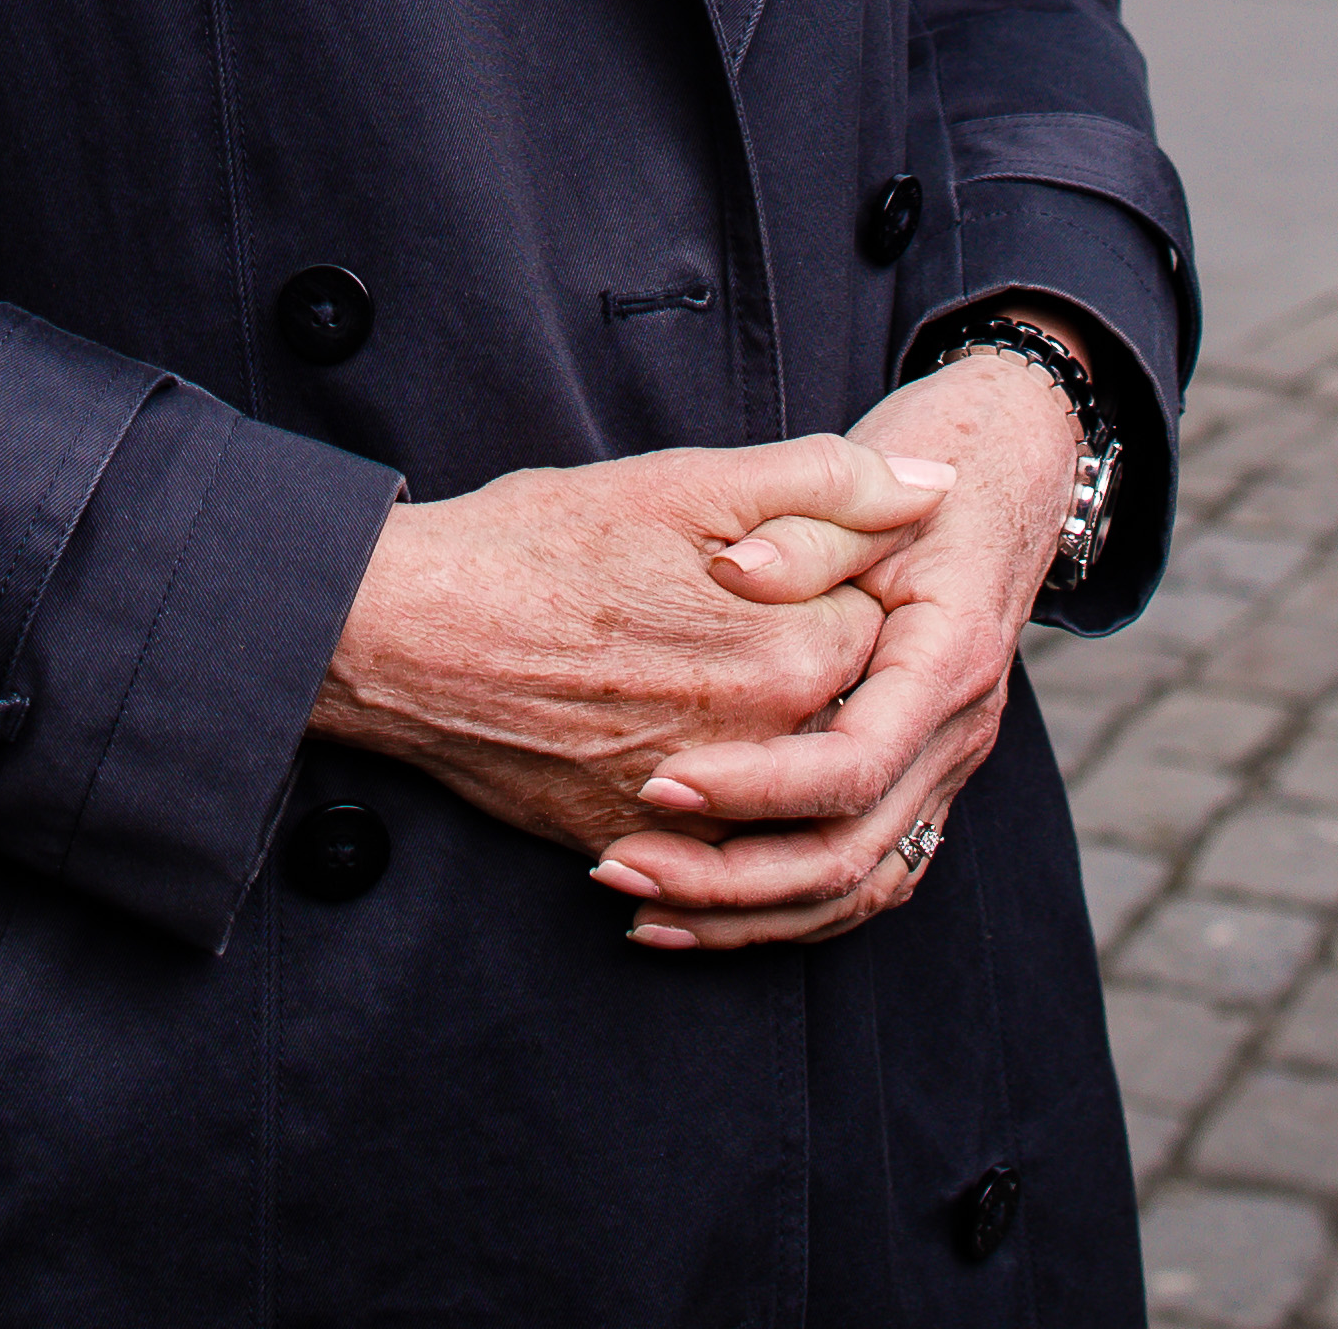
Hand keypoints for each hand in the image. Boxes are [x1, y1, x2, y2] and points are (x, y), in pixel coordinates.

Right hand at [312, 433, 948, 860]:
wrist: (401, 636)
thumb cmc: (536, 545)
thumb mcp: (687, 485)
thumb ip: (828, 485)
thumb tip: (936, 493)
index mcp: (793, 654)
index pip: (877, 630)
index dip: (834, 587)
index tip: (779, 567)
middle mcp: (763, 751)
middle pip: (836, 712)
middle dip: (802, 665)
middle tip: (722, 614)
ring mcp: (698, 816)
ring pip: (778, 789)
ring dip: (765, 748)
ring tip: (689, 674)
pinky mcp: (632, 851)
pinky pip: (707, 852)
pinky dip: (704, 816)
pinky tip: (665, 754)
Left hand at [592, 343, 1079, 953]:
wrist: (1011, 470)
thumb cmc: (935, 460)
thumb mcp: (871, 469)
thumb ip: (802, 525)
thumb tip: (734, 573)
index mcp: (947, 659)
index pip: (854, 763)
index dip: (756, 786)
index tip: (661, 781)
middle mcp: (959, 733)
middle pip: (851, 854)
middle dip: (730, 879)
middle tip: (619, 865)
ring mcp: (946, 768)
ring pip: (857, 888)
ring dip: (749, 915)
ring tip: (643, 912)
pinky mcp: (922, 785)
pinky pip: (863, 879)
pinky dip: (784, 911)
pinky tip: (699, 916)